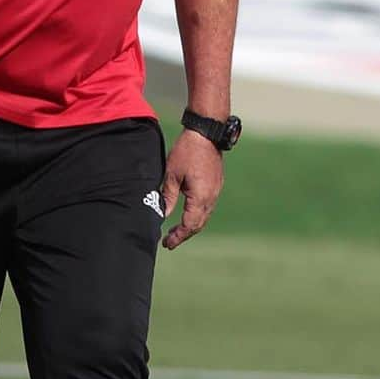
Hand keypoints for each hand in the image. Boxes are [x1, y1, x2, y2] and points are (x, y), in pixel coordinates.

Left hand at [160, 128, 224, 249]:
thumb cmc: (187, 152)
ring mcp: (216, 192)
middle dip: (184, 234)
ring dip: (191, 226)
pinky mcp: (216, 185)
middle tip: (169, 241)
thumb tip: (163, 214)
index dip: (178, 236)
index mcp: (200, 197)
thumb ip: (168, 197)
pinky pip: (207, 207)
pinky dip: (197, 215)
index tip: (167, 244)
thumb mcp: (171, 175)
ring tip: (176, 231)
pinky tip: (187, 214)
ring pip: (204, 216)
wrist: (206, 134)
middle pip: (198, 224)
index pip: (189, 225)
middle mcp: (211, 198)